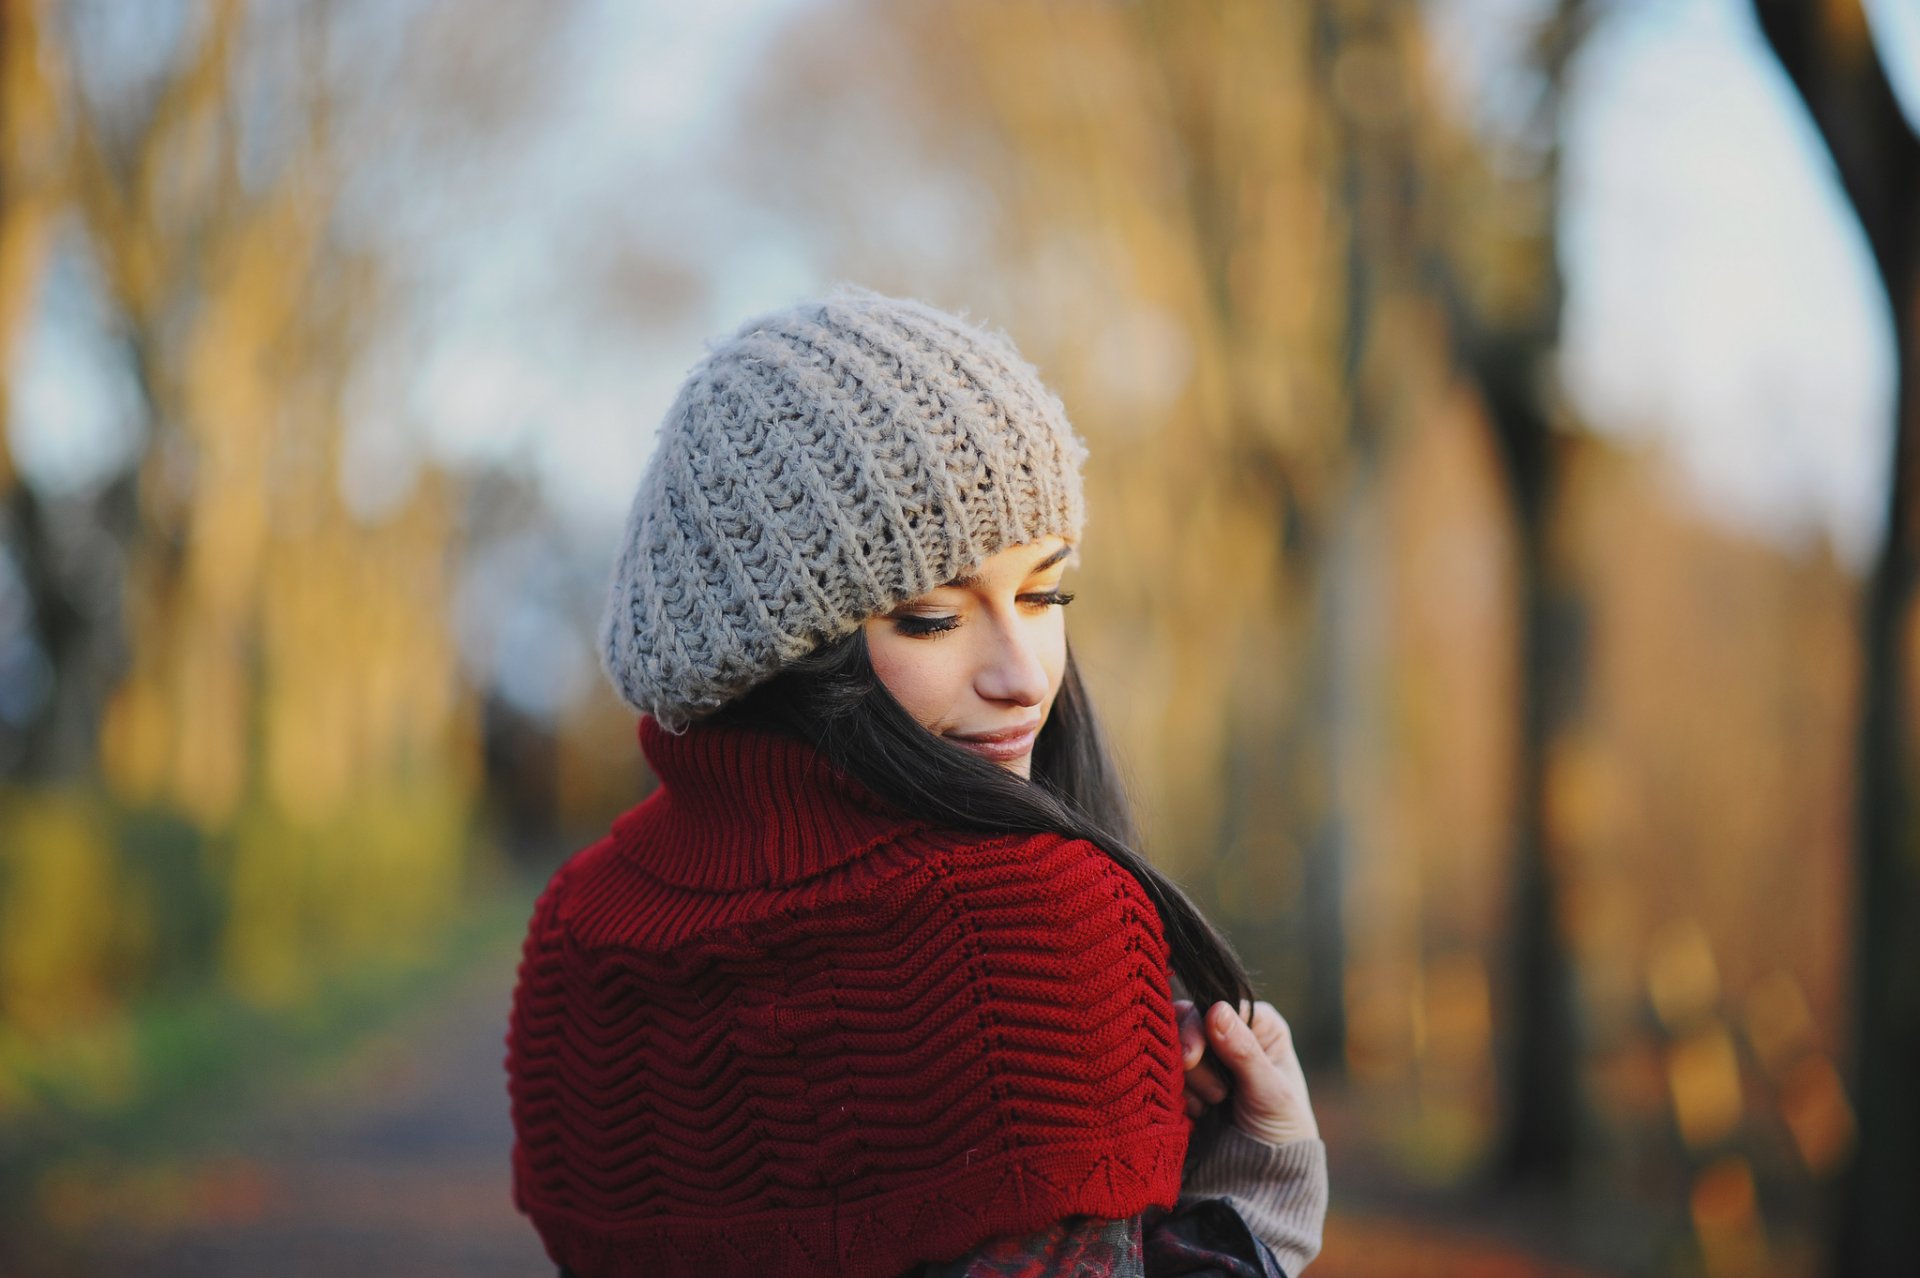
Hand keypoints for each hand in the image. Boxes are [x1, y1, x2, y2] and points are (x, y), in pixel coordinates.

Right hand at [1175, 997, 1319, 1145]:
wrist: (1263, 1176)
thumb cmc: (1282, 1128)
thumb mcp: (1270, 1091)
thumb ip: (1243, 1051)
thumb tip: (1216, 1009)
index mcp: (1259, 1025)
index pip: (1219, 1005)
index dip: (1200, 1026)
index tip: (1191, 1055)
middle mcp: (1230, 1033)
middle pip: (1189, 1021)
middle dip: (1193, 1057)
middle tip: (1209, 1091)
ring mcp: (1206, 1057)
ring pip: (1173, 1048)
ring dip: (1189, 1080)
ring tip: (1213, 1107)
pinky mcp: (1187, 1081)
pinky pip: (1165, 1073)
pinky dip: (1176, 1093)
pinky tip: (1198, 1113)